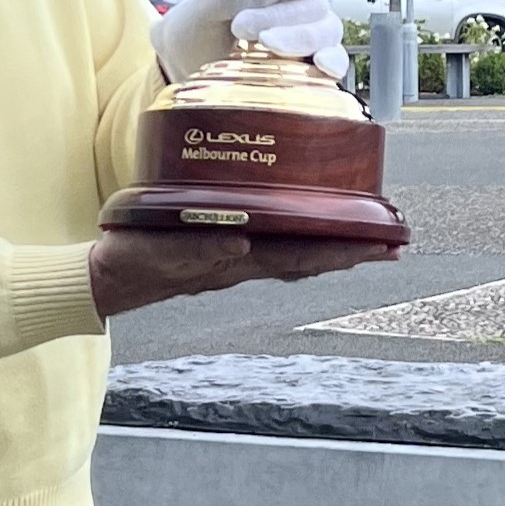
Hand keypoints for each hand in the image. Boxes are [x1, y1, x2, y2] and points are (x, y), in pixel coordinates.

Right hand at [89, 228, 397, 318]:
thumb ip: (198, 249)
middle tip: (397, 243)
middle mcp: (246, 260)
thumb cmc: (133, 263)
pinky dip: (302, 236)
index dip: (343, 251)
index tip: (382, 247)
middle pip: (311, 255)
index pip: (301, 256)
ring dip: (335, 245)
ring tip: (372, 238)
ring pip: (297, 250)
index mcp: (237, 261)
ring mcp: (238, 255)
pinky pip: (275, 241)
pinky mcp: (225, 246)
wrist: (108, 277)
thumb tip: (240, 242)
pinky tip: (317, 228)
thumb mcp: (161, 255)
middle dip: (354, 250)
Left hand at [150, 0, 353, 86]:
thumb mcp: (201, 6)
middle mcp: (301, 7)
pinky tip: (318, 65)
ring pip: (327, 33)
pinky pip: (335, 65)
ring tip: (262, 46)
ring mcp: (309, 40)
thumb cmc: (195, 29)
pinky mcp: (310, 73)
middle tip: (243, 26)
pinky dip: (331, 64)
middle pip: (319, 4)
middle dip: (283, 15)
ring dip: (299, 39)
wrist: (183, 69)